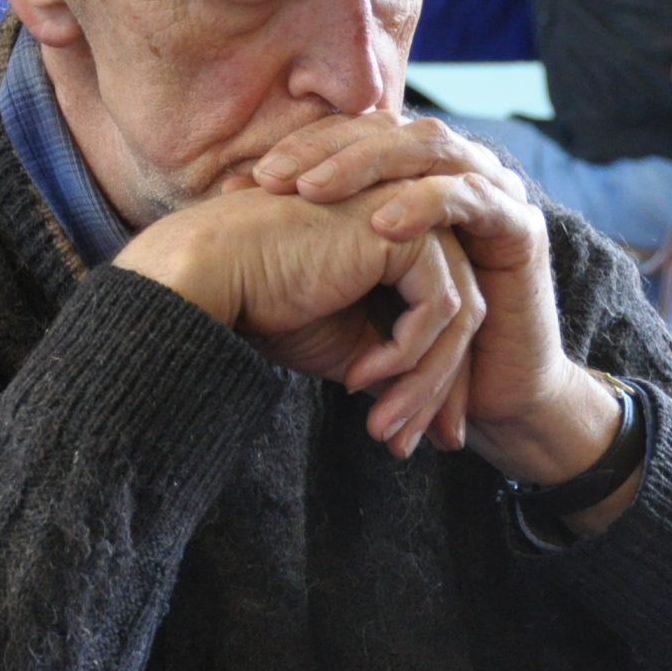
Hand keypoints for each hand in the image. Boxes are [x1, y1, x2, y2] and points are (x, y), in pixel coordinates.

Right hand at [113, 187, 484, 457]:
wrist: (211, 275)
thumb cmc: (263, 305)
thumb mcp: (344, 347)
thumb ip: (393, 365)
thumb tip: (429, 414)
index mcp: (401, 245)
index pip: (444, 319)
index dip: (435, 384)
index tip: (414, 441)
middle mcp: (415, 227)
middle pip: (459, 320)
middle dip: (438, 393)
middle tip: (407, 448)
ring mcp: (414, 222)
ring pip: (458, 319)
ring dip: (421, 386)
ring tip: (382, 431)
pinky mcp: (404, 233)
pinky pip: (437, 308)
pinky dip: (404, 355)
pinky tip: (356, 378)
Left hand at [252, 114, 623, 490]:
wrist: (494, 399)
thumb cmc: (418, 348)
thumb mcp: (351, 290)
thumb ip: (312, 241)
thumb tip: (229, 200)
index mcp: (419, 178)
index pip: (356, 138)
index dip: (305, 149)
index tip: (250, 181)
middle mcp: (457, 173)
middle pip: (389, 133)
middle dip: (328, 152)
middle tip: (274, 177)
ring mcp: (495, 194)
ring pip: (429, 151)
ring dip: (368, 169)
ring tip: (314, 190)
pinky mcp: (521, 228)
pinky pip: (471, 199)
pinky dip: (425, 204)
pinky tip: (382, 225)